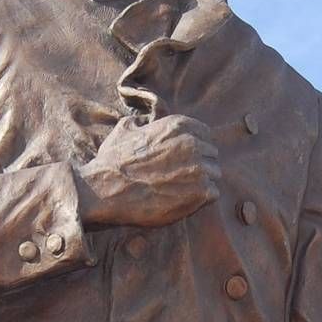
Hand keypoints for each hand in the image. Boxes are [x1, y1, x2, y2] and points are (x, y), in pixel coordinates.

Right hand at [75, 114, 220, 227]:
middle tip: (182, 177)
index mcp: (178, 125)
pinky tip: (185, 200)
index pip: (205, 134)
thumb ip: (142, 122)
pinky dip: (202, 199)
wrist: (106, 189)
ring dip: (202, 182)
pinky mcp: (200, 192)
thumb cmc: (113, 161)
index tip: (186, 158)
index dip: (196, 147)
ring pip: (214, 174)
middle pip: (211, 155)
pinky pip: (214, 193)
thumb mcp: (125, 129)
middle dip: (200, 164)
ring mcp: (199, 168)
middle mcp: (193, 143)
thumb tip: (143, 121)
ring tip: (183, 190)